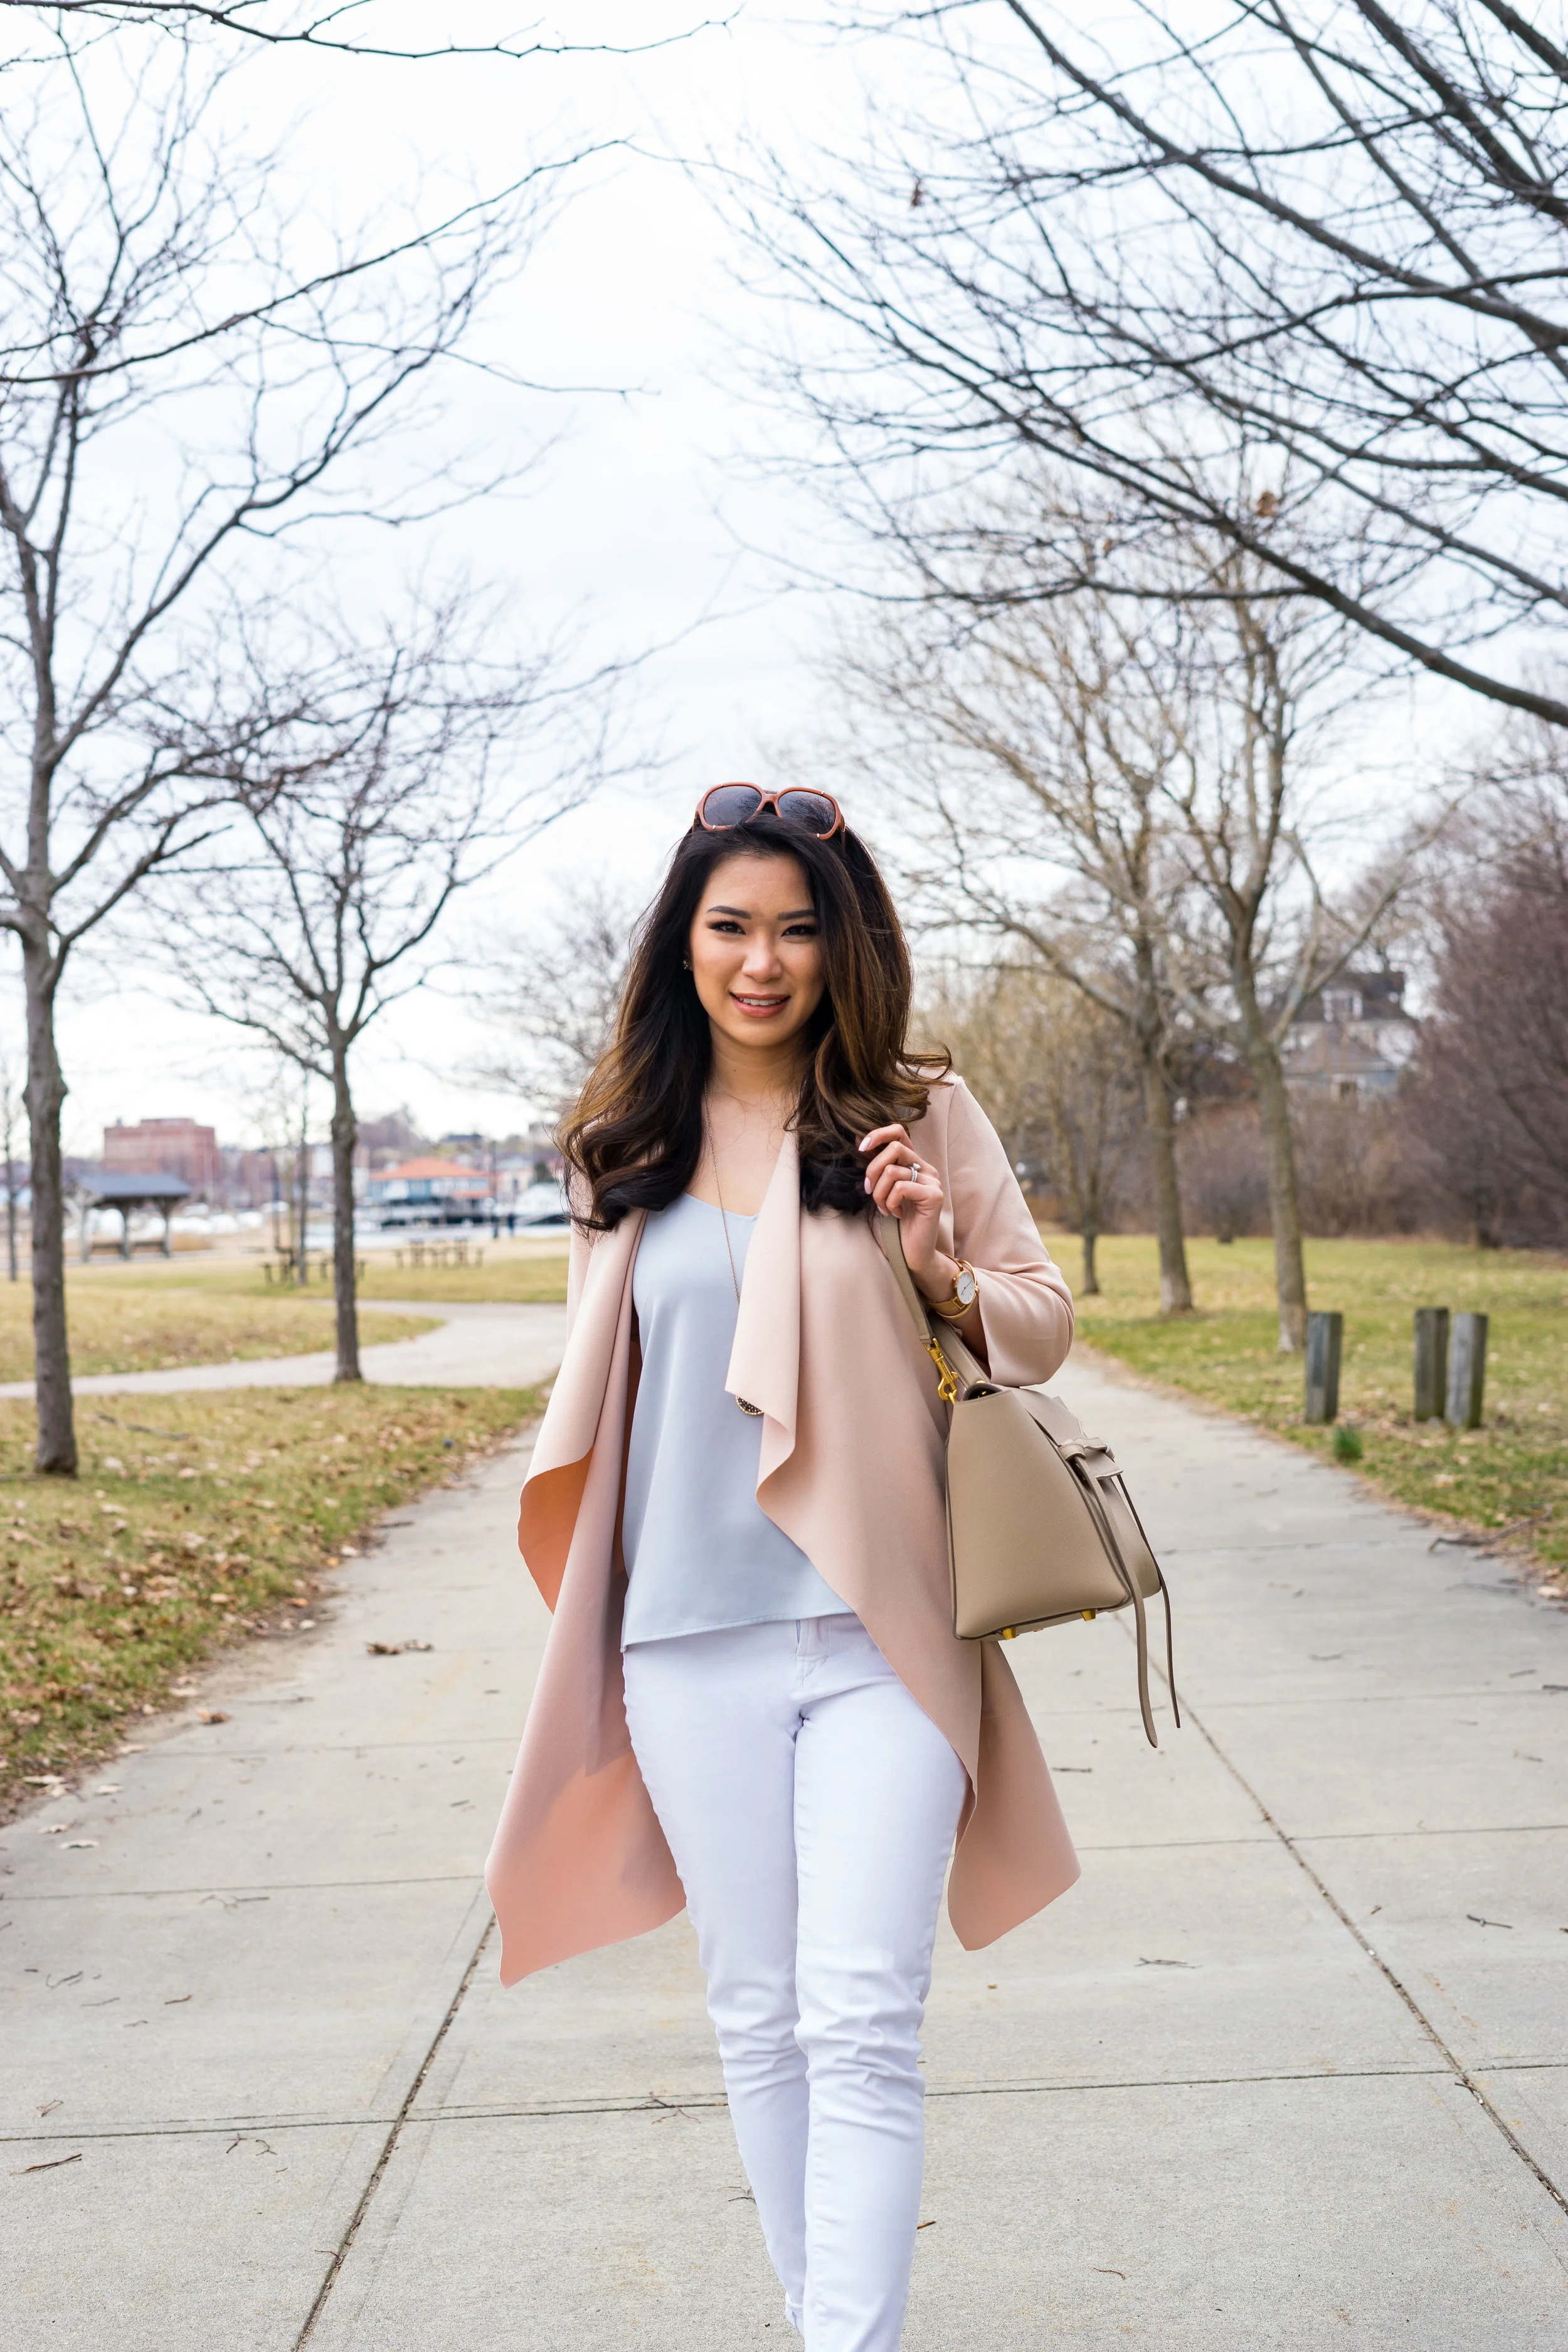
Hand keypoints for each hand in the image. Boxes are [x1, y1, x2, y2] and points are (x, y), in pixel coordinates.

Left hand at [859, 1123, 946, 1290]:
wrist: (913, 1252)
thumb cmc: (896, 1222)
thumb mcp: (882, 1190)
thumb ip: (877, 1168)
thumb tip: (859, 1143)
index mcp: (914, 1163)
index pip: (899, 1133)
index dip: (878, 1134)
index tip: (861, 1148)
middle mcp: (926, 1168)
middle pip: (894, 1148)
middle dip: (873, 1170)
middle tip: (869, 1191)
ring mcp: (932, 1181)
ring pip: (892, 1171)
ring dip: (879, 1193)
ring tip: (884, 1208)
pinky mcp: (934, 1196)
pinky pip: (901, 1188)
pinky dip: (891, 1202)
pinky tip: (896, 1214)